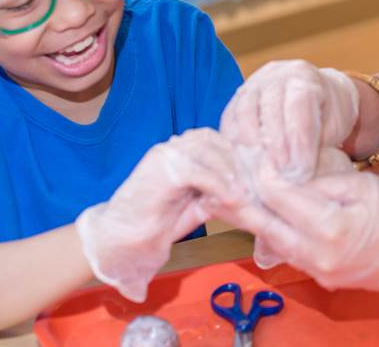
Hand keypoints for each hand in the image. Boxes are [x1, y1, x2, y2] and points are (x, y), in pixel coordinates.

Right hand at [76, 128, 239, 301]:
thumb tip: (247, 190)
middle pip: (216, 141)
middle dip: (238, 162)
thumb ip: (216, 191)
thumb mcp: (196, 202)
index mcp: (181, 150)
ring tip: (245, 194)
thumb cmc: (157, 222)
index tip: (257, 174)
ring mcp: (166, 154)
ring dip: (231, 173)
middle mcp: (174, 146)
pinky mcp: (162, 169)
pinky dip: (219, 185)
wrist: (121, 238)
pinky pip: (199, 171)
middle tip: (255, 185)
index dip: (238, 155)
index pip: (217, 139)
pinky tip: (231, 199)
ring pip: (209, 152)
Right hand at [220, 60, 358, 182]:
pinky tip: (243, 160)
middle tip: (283, 174)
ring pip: (245, 110)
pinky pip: (230, 116)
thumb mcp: (332, 127)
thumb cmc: (328, 116)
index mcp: (306, 77)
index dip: (299, 140)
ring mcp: (255, 83)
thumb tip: (297, 172)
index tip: (302, 170)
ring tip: (261, 170)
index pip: (299, 106)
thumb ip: (316, 143)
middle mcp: (278, 75)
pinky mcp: (239, 96)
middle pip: (270, 107)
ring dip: (251, 144)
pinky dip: (234, 139)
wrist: (319, 96)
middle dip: (276, 145)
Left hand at [237, 168, 378, 297]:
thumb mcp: (361, 185)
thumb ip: (320, 181)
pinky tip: (261, 217)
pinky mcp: (319, 278)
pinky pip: (287, 252)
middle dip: (242, 202)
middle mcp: (318, 256)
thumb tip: (283, 174)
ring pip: (272, 241)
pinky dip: (272, 232)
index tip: (248, 157)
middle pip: (266, 225)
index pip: (282, 198)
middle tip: (221, 181)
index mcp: (331, 228)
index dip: (263, 175)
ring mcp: (317, 271)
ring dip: (253, 219)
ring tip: (231, 197)